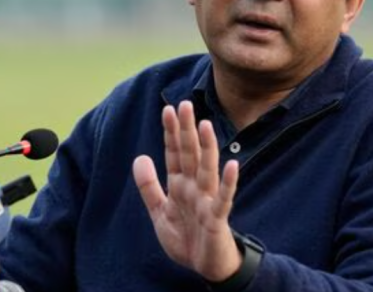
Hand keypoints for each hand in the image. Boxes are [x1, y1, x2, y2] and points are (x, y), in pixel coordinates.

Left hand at [133, 101, 241, 281]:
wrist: (205, 267)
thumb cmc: (186, 238)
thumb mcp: (160, 212)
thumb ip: (149, 186)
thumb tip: (139, 157)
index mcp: (180, 185)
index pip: (175, 154)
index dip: (171, 133)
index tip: (168, 109)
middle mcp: (195, 188)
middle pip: (190, 155)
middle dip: (186, 131)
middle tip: (184, 105)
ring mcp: (207, 201)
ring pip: (207, 170)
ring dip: (207, 148)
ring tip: (205, 125)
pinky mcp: (217, 218)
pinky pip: (223, 199)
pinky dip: (228, 183)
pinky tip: (233, 165)